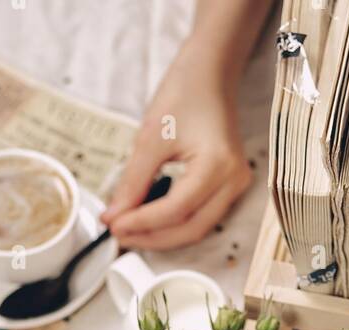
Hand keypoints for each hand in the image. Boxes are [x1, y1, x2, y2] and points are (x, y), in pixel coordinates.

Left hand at [103, 48, 250, 249]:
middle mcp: (233, 181)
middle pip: (190, 229)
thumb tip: (114, 217)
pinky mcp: (229, 187)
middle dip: (152, 238)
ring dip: (162, 236)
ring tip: (130, 230)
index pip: (176, 210)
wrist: (211, 73)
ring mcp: (235, 186)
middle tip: (119, 234)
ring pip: (197, 229)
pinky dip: (174, 224)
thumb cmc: (185, 93)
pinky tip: (149, 221)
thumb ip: (132, 182)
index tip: (113, 225)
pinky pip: (201, 218)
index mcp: (217, 165)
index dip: (142, 223)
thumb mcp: (150, 136)